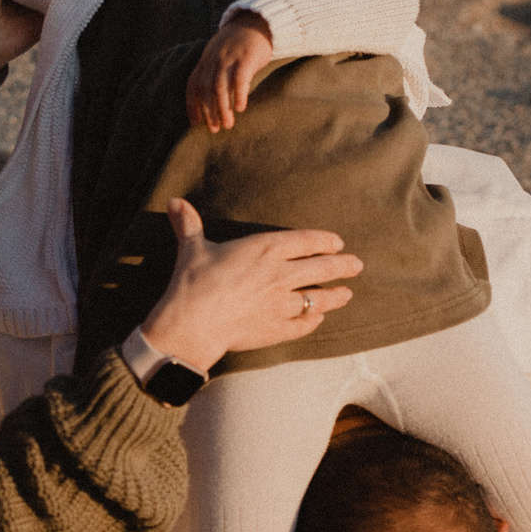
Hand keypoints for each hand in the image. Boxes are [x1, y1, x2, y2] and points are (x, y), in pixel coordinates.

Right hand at [138, 197, 360, 373]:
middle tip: (356, 265)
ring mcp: (282, 304)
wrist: (193, 324)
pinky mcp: (277, 329)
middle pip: (322, 269)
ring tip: (347, 294)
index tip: (337, 243)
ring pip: (318, 299)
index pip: (307, 242)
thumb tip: (174, 202)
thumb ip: (189, 224)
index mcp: (265, 249)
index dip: (325, 242)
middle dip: (343, 266)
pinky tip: (318, 319)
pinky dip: (313, 321)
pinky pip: (303, 325)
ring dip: (336, 296)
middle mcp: (280, 275)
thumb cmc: (193, 282)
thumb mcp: (192, 248)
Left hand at [186, 15, 274, 132]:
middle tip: (214, 129)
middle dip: (208, 111)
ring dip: (222, 108)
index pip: (193, 85)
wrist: (258, 22)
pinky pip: (240, 79)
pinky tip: (241, 108)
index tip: (196, 123)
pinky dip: (238, 95)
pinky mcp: (246, 57)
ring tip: (228, 124)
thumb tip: (211, 102)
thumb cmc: (240, 45)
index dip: (192, 105)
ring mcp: (229, 58)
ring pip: (220, 86)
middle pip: (206, 88)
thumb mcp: (220, 55)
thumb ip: (214, 73)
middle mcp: (214, 59)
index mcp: (206, 60)